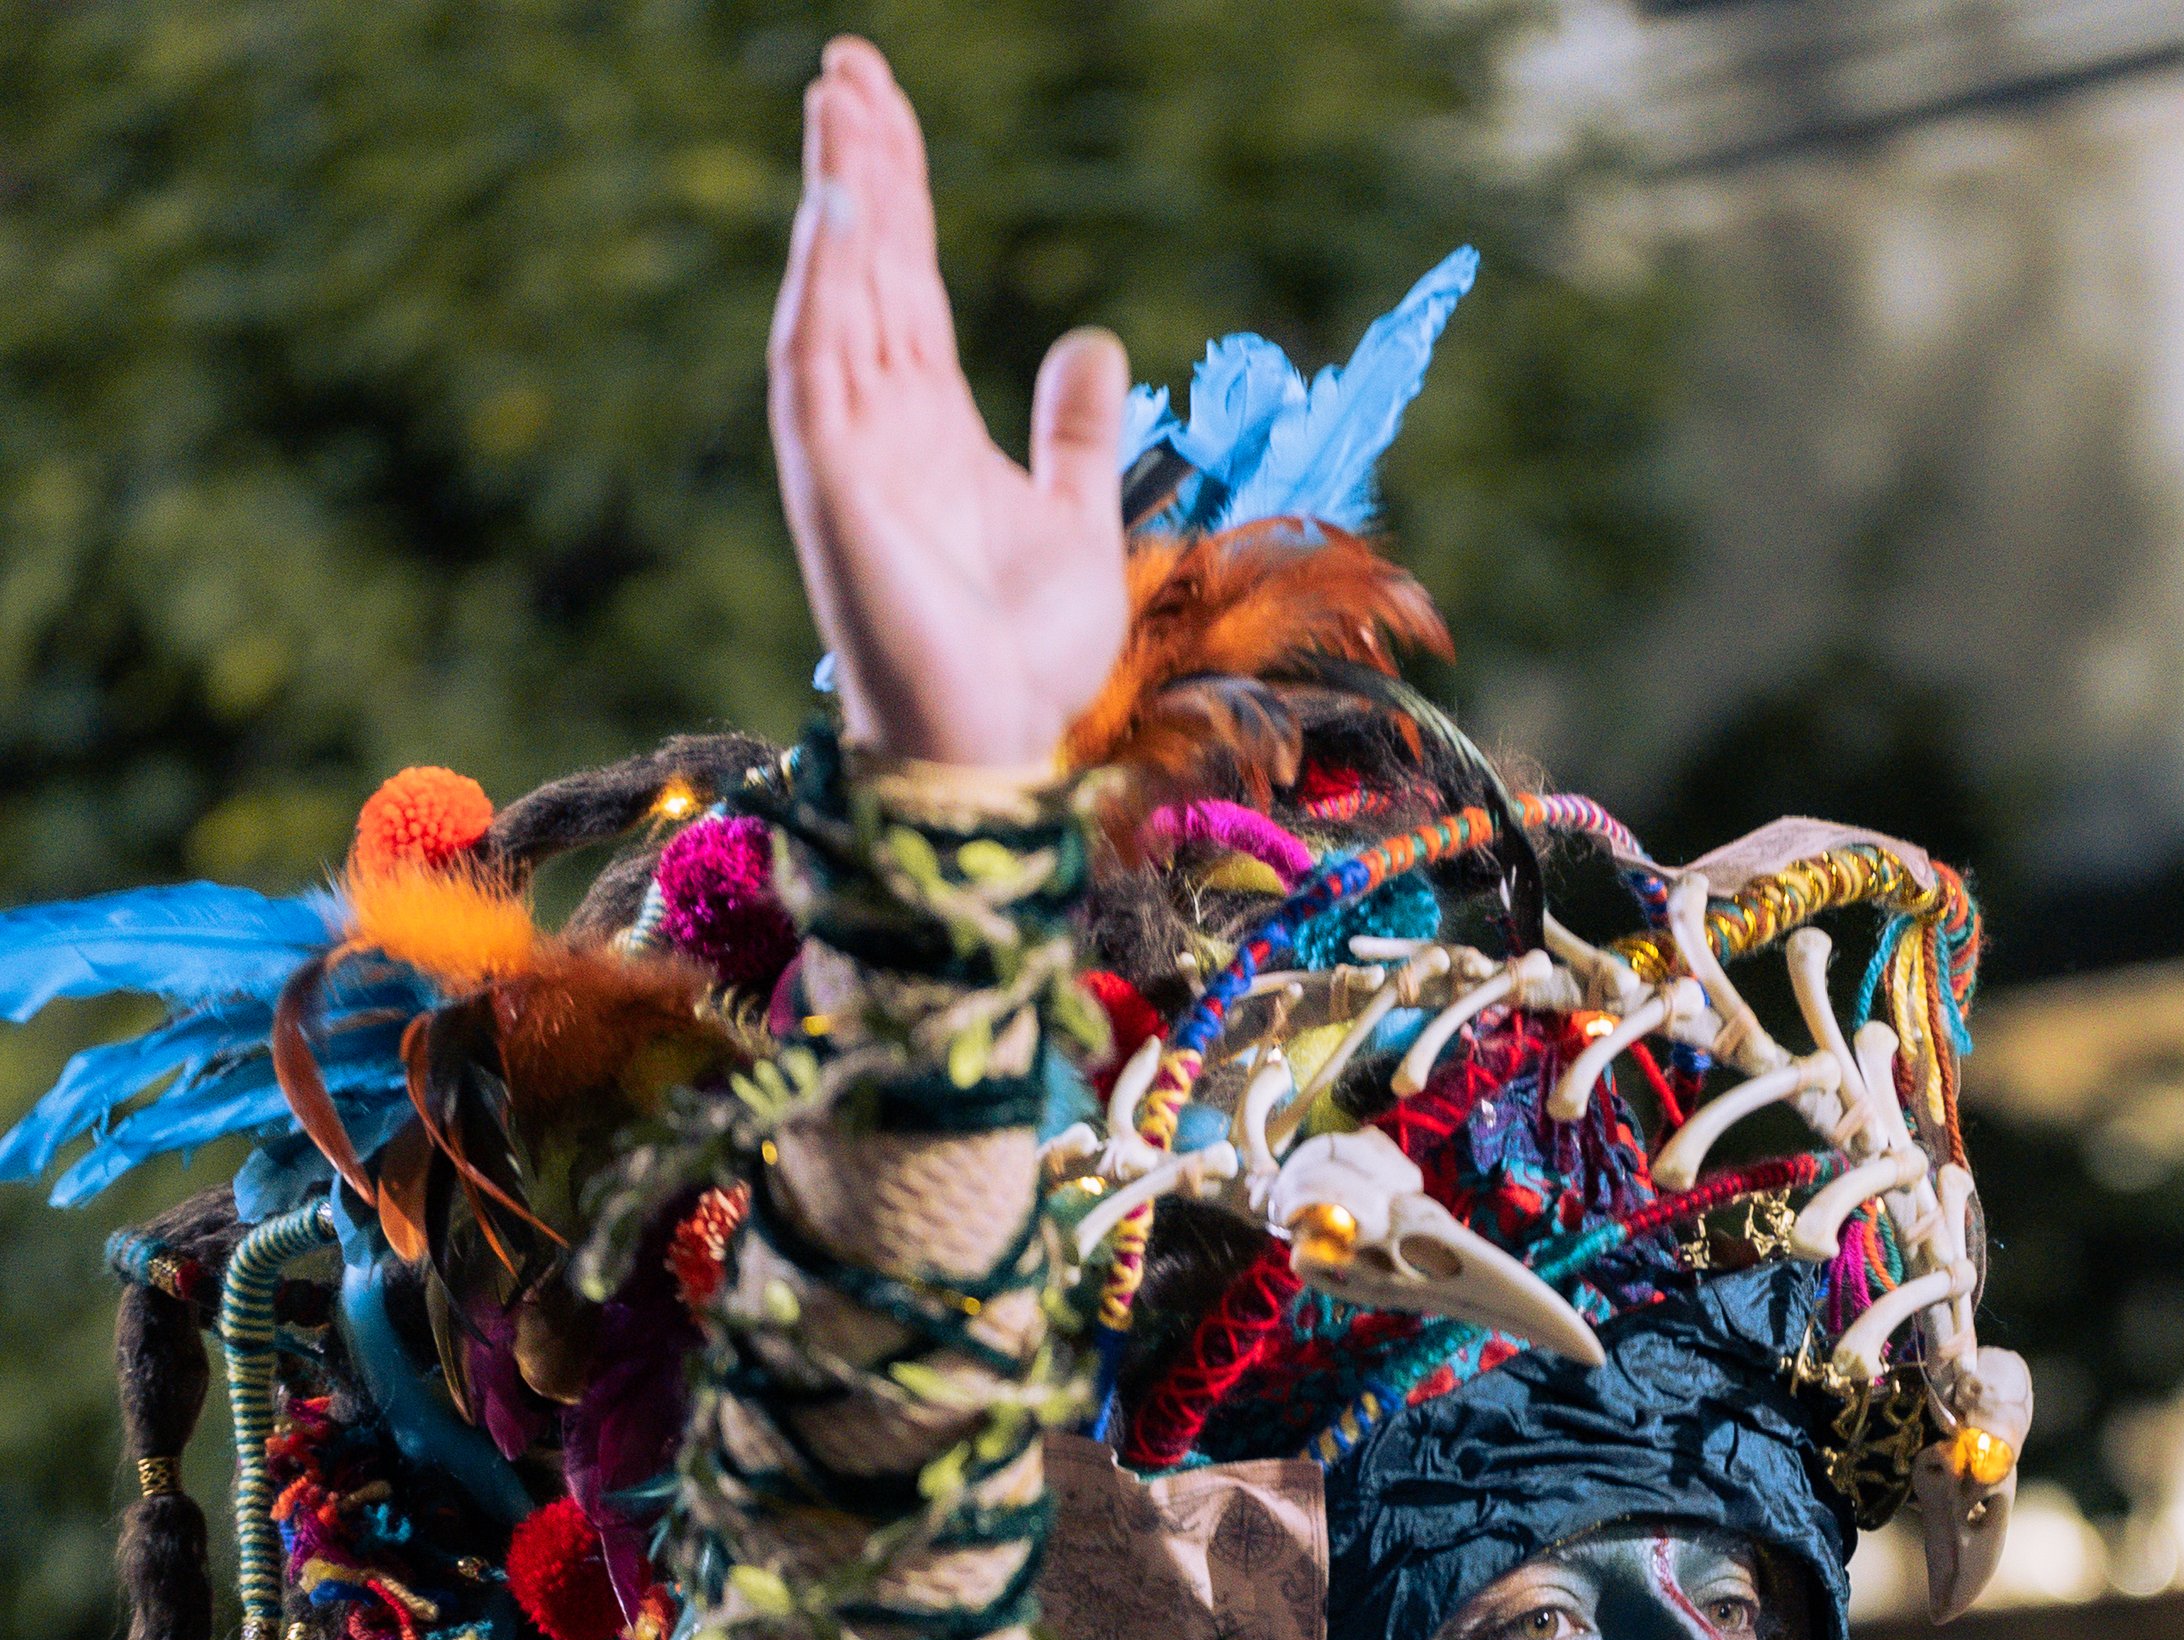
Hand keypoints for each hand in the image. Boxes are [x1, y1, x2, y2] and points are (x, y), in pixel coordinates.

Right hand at [769, 40, 1130, 768]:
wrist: (997, 754)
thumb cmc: (1025, 663)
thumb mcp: (1079, 519)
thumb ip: (1077, 432)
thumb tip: (1094, 341)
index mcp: (929, 428)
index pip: (903, 280)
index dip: (894, 189)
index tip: (884, 99)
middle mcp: (878, 430)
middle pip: (863, 270)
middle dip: (855, 167)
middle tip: (846, 67)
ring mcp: (849, 459)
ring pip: (834, 301)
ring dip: (834, 206)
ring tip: (839, 109)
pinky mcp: (836, 494)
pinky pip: (817, 374)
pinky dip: (823, 296)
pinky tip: (836, 219)